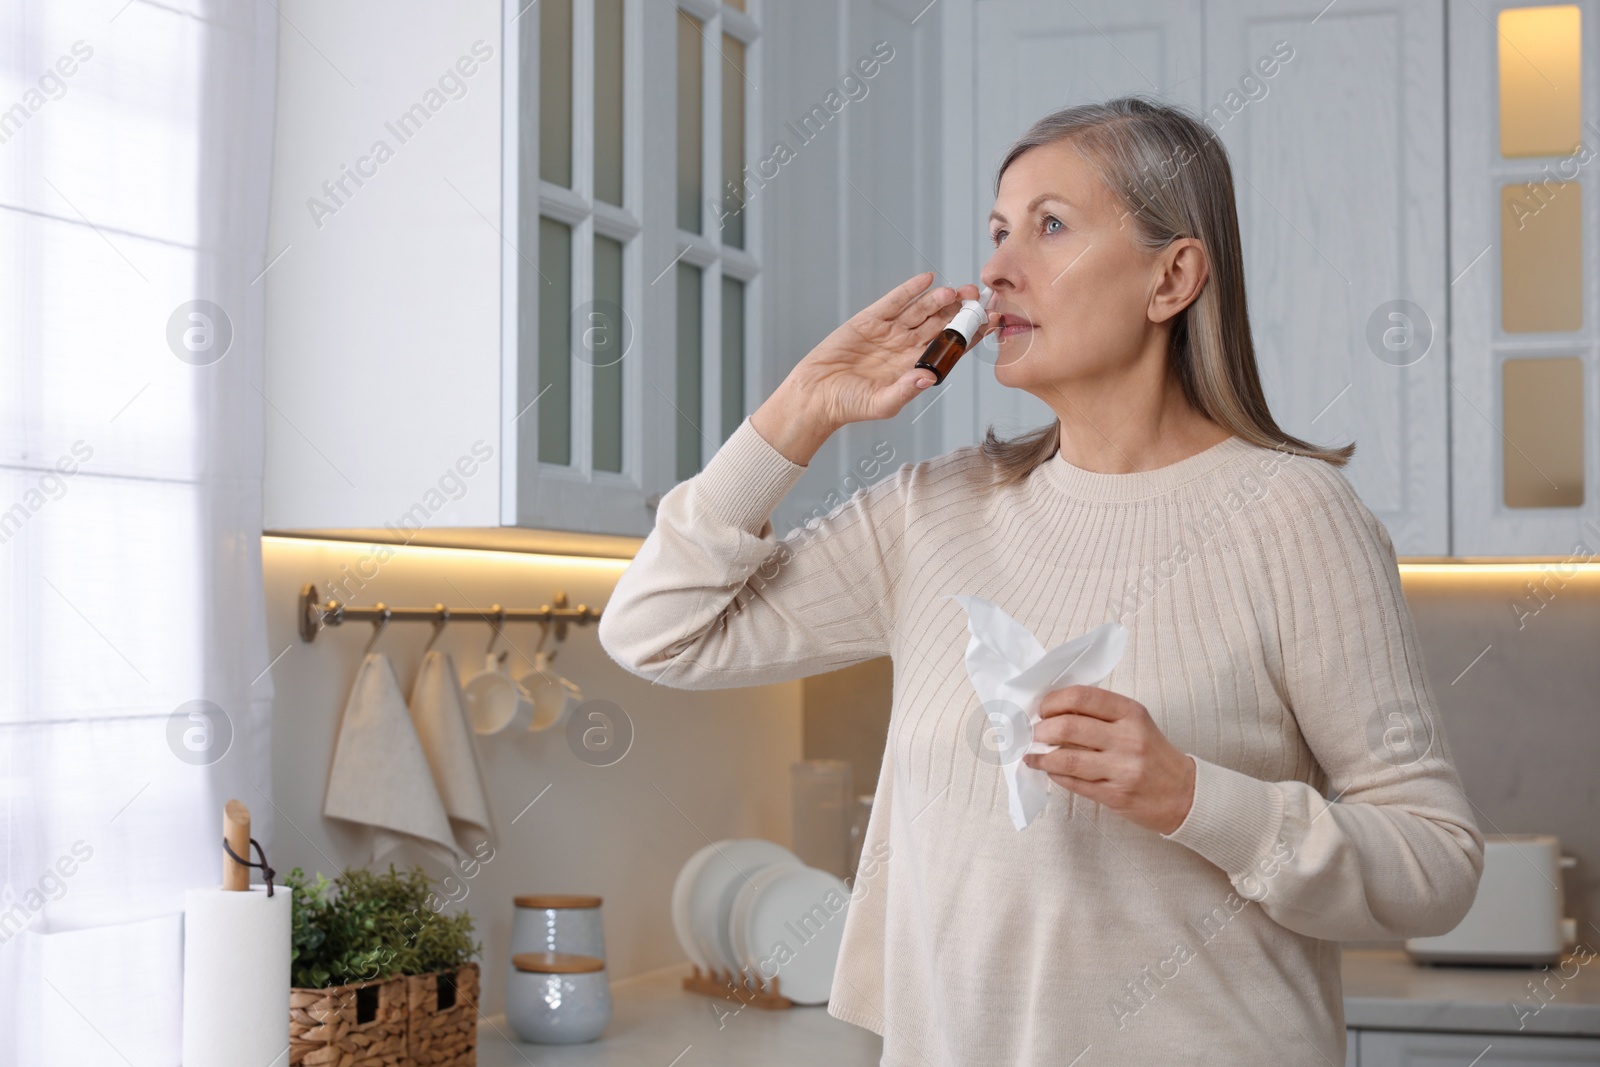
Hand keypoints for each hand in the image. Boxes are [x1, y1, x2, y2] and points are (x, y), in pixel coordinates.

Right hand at [794, 270, 985, 421]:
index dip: (969, 335)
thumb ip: (905, 391)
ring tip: (956, 291)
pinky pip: (894, 302)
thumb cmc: (848, 405)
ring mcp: (889, 332)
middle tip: (977, 298)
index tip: (989, 323)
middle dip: (959, 312)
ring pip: (921, 311)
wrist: (814, 395)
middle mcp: (906, 348)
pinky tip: (926, 279)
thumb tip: (929, 377)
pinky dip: (909, 290)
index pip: (950, 348)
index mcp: (915, 368)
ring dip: (939, 300)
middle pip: (940, 325)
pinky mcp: (869, 320)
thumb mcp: (880, 404)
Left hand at [1023, 685, 1195, 834]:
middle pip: (1068, 727)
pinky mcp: (1116, 794)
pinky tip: (1050, 771)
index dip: (1053, 702)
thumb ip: (1100, 714)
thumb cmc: (1153, 755)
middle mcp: (1128, 738)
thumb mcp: (1134, 723)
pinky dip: (1055, 776)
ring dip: (1042, 757)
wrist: (1185, 793)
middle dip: (1041, 730)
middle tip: (1033, 733)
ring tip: (1032, 755)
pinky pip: (1074, 783)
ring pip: (1066, 759)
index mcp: (1131, 713)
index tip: (1042, 709)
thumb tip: (1054, 712)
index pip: (1082, 697)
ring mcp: (1122, 768)